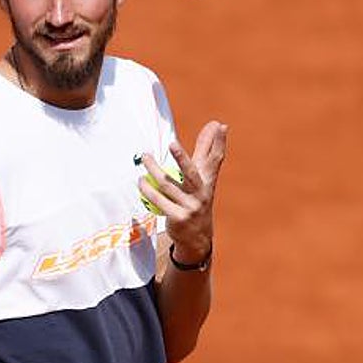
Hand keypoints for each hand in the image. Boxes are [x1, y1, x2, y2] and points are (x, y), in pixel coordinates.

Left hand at [139, 120, 227, 262]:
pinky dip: (148, 190)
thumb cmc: (197, 199)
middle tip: (172, 144)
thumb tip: (216, 124)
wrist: (197, 238)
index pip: (216, 159)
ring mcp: (190, 206)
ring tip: (145, 158)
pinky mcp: (178, 217)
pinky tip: (141, 181)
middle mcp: (202, 193)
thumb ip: (206, 151)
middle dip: (182, 158)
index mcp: (209, 181)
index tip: (221, 126)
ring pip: (168, 184)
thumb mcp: (203, 177)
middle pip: (191, 173)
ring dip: (154, 170)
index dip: (219, 143)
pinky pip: (159, 200)